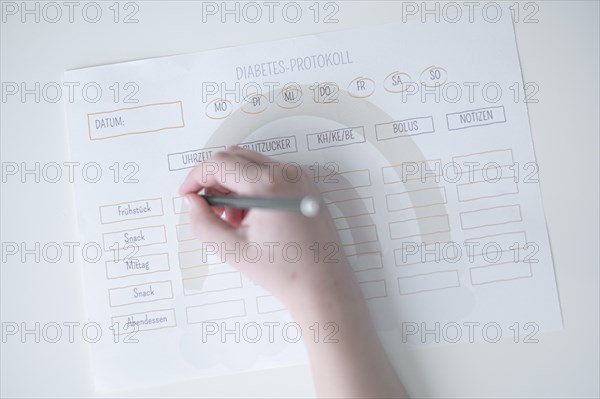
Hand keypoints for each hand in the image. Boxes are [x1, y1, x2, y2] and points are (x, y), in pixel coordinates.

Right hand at [178, 146, 355, 313]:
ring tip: (232, 220)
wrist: (323, 285)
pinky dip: (252, 188)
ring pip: (252, 164)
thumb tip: (192, 202)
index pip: (220, 163)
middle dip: (214, 179)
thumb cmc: (285, 271)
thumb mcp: (232, 250)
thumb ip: (203, 222)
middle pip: (235, 157)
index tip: (187, 194)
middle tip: (207, 208)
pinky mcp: (306, 186)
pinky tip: (251, 217)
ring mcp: (300, 178)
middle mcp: (288, 173)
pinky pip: (270, 174)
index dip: (196, 177)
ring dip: (233, 184)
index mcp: (269, 185)